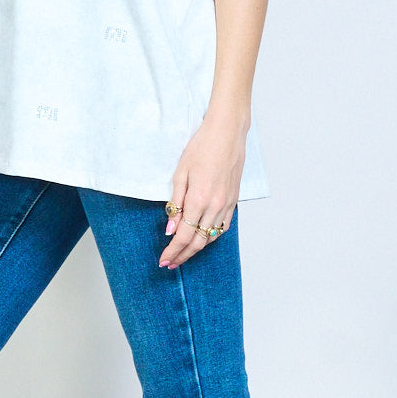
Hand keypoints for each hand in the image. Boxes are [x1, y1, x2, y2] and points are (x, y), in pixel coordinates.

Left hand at [160, 113, 245, 268]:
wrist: (227, 133)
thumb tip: (170, 228)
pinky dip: (212, 237)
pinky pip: (223, 227)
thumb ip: (176, 203)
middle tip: (170, 264)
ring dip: (196, 249)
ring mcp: (226, 204)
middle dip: (182, 256)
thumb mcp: (181, 172)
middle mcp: (214, 206)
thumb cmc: (201, 147)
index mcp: (198, 199)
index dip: (173, 251)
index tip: (163, 260)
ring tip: (183, 255)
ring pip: (211, 237)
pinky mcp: (233, 200)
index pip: (183, 235)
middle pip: (198, 242)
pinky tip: (203, 239)